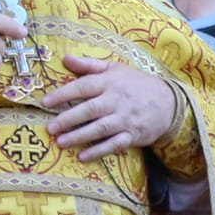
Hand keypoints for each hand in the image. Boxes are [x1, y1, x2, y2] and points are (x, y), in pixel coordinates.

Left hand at [44, 55, 176, 161]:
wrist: (168, 102)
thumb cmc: (136, 84)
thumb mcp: (115, 69)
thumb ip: (89, 65)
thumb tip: (65, 58)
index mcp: (110, 82)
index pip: (83, 87)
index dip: (64, 94)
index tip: (45, 102)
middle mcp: (116, 100)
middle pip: (90, 110)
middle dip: (68, 119)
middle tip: (50, 127)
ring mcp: (125, 119)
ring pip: (100, 129)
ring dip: (79, 136)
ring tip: (60, 142)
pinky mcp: (133, 135)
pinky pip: (114, 144)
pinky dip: (99, 151)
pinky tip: (83, 157)